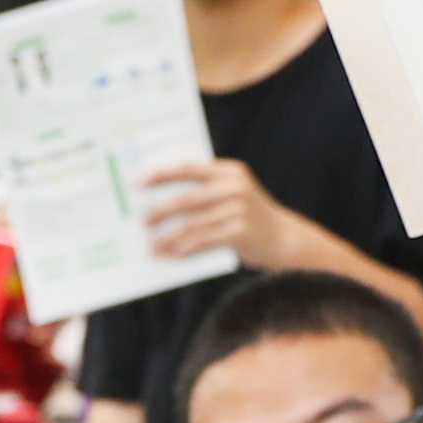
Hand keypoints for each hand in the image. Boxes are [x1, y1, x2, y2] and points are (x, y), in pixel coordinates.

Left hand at [143, 159, 299, 265]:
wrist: (284, 239)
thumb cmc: (248, 217)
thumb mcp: (231, 195)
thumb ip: (204, 191)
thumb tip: (159, 200)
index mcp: (229, 171)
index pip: (189, 168)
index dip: (162, 174)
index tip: (139, 181)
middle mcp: (234, 187)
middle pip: (187, 198)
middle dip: (160, 211)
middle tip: (141, 222)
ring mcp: (239, 209)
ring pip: (193, 224)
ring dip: (169, 237)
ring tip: (152, 247)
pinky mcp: (240, 232)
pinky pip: (204, 241)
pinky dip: (185, 249)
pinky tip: (171, 255)